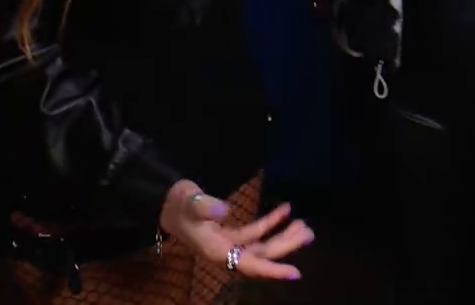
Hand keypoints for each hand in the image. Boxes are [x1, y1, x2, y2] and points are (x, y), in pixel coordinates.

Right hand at [161, 180, 313, 281]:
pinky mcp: (228, 234)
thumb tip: (225, 209)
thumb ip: (205, 205)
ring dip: (282, 235)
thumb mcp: (189, 202)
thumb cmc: (177, 203)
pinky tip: (286, 210)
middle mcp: (225, 252)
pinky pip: (254, 233)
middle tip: (309, 232)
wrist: (164, 201)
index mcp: (217, 251)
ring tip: (304, 225)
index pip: (250, 264)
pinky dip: (270, 222)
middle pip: (261, 254)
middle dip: (286, 245)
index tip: (295, 273)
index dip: (273, 269)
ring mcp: (228, 244)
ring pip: (261, 244)